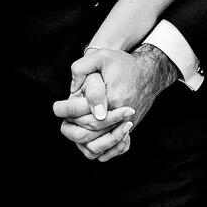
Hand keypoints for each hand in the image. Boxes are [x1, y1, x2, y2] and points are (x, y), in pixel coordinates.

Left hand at [51, 44, 177, 161]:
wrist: (149, 73)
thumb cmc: (123, 64)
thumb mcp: (101, 56)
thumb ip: (82, 68)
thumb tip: (73, 89)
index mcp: (112, 99)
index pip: (80, 113)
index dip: (64, 110)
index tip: (57, 107)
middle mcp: (120, 117)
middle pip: (88, 133)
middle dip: (72, 127)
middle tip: (64, 118)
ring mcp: (126, 126)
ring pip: (99, 147)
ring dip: (83, 141)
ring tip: (74, 128)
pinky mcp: (130, 130)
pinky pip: (114, 149)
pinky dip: (101, 149)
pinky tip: (90, 139)